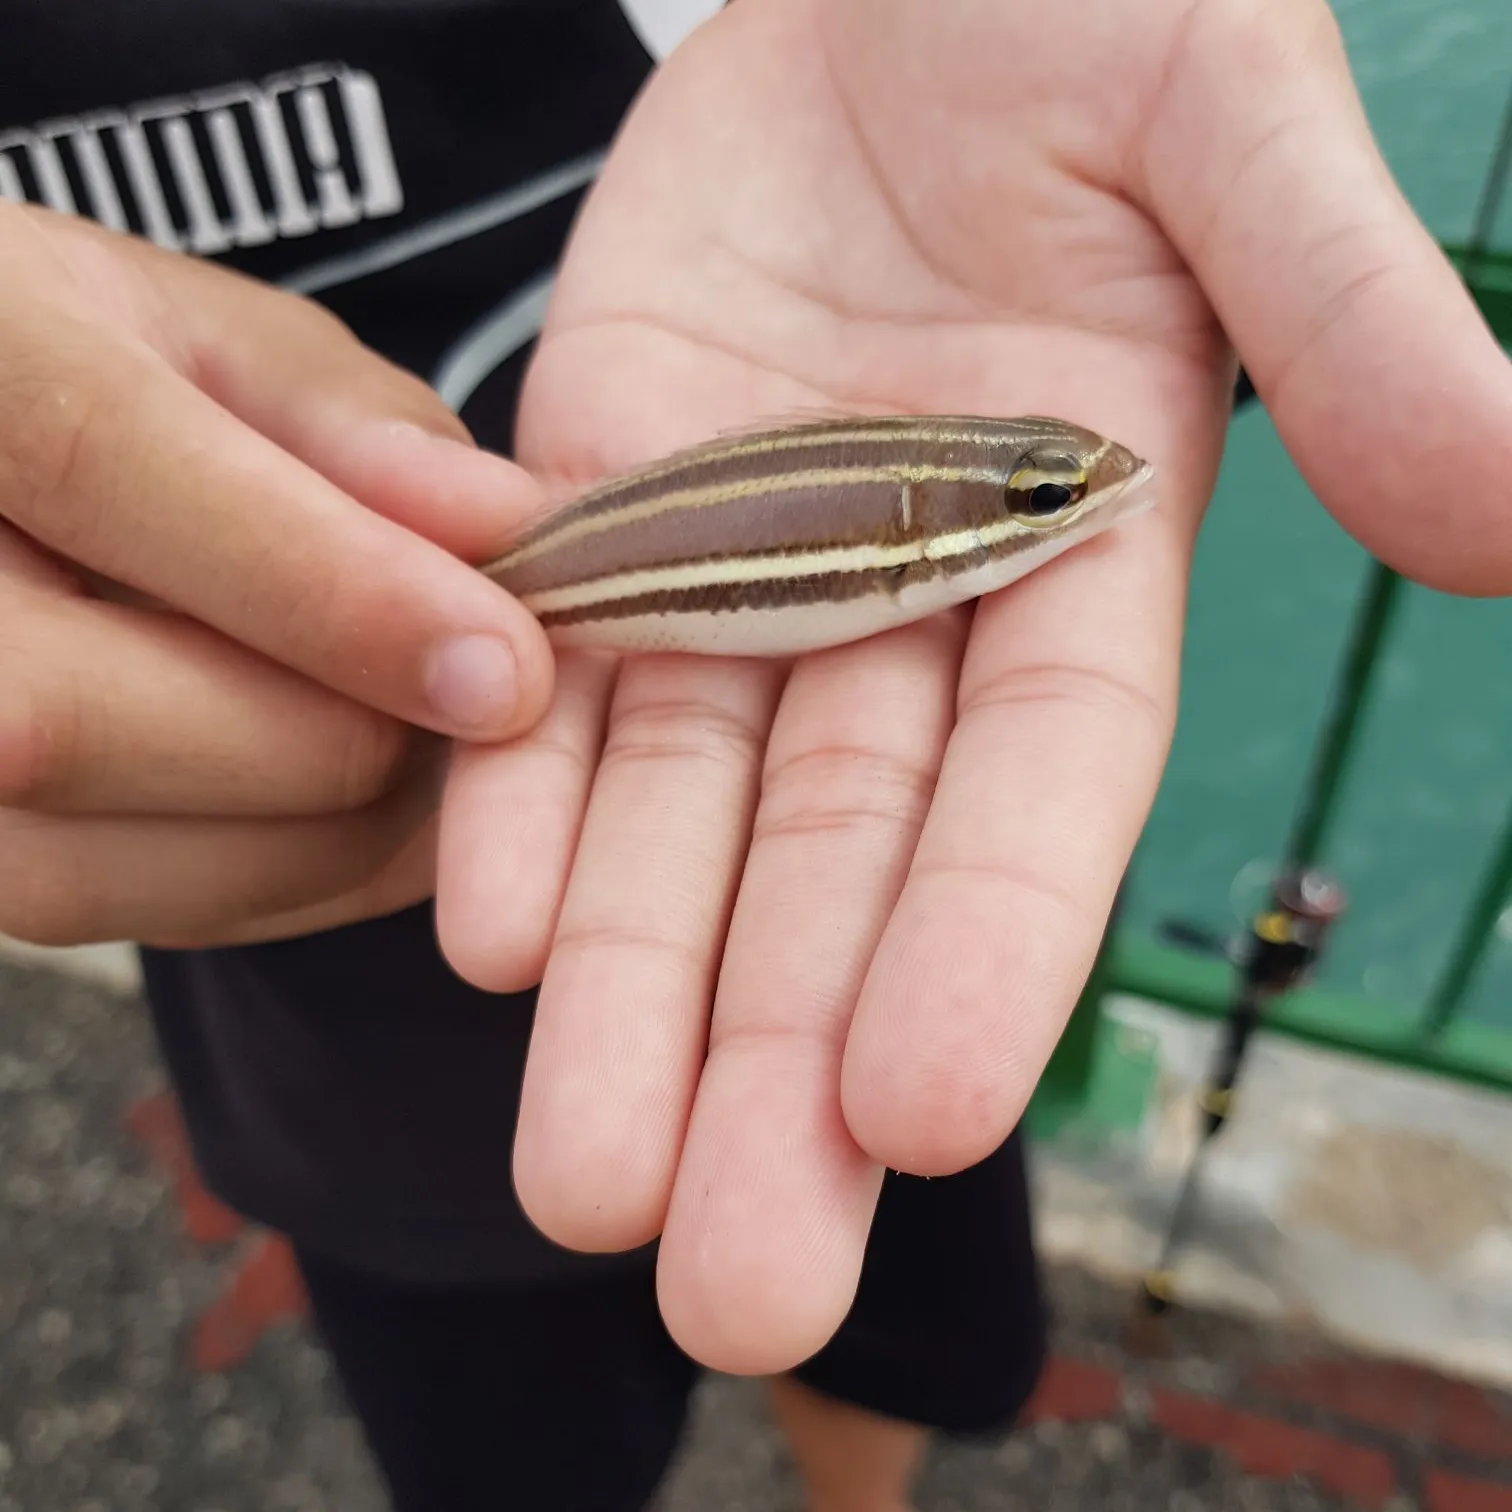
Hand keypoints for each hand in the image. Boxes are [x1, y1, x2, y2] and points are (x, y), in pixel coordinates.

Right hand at [0, 205, 553, 947]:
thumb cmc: (88, 369)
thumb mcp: (213, 337)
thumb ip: (356, 424)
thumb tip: (506, 527)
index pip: (107, 465)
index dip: (327, 590)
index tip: (509, 670)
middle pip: (71, 723)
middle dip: (337, 744)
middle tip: (494, 714)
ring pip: (88, 860)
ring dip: (320, 838)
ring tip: (434, 753)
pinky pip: (109, 909)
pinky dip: (279, 878)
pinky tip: (359, 807)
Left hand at [435, 0, 1511, 1373]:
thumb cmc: (1096, 10)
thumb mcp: (1241, 135)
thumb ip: (1356, 321)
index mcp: (1082, 554)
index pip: (1038, 798)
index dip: (983, 951)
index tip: (913, 1114)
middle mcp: (908, 604)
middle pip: (842, 875)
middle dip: (779, 1074)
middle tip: (726, 1286)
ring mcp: (747, 560)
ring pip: (684, 818)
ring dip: (631, 1000)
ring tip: (578, 1185)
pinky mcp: (612, 491)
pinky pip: (566, 671)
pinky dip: (523, 796)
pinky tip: (487, 935)